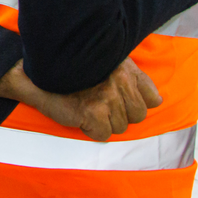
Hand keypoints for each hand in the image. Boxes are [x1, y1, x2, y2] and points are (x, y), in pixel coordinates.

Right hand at [28, 58, 162, 141]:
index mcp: (126, 69)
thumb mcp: (109, 63)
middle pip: (138, 115)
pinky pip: (104, 134)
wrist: (39, 73)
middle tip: (100, 104)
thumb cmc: (73, 69)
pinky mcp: (91, 113)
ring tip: (88, 106)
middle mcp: (119, 83)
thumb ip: (134, 78)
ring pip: (121, 126)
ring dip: (105, 122)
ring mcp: (106, 99)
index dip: (137, 102)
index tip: (121, 98)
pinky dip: (92, 129)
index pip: (152, 98)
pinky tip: (81, 115)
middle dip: (121, 114)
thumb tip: (158, 101)